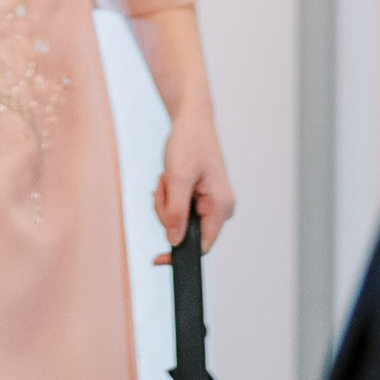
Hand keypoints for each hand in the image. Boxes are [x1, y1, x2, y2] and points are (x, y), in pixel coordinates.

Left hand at [153, 108, 234, 257]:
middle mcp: (220, 208)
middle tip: (164, 186)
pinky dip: (167, 196)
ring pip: (177, 221)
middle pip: (185, 232)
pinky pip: (177, 210)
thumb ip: (176, 212)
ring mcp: (209, 204)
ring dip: (165, 201)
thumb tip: (173, 242)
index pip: (202, 246)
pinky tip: (169, 178)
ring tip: (168, 177)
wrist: (191, 120)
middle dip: (167, 212)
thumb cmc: (189, 143)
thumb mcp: (178, 177)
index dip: (179, 253)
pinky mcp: (199, 199)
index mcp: (221, 206)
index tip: (157, 259)